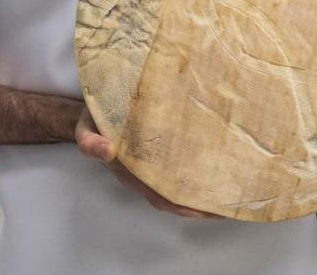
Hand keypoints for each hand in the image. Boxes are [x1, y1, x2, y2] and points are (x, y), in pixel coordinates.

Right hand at [75, 108, 219, 218]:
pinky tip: (220, 164)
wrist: (94, 107)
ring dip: (204, 189)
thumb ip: (90, 141)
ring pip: (181, 183)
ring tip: (231, 190)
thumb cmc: (93, 120)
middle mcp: (145, 172)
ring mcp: (154, 162)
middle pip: (176, 195)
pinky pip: (182, 164)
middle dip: (200, 202)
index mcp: (130, 171)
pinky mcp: (162, 148)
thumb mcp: (85, 128)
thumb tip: (107, 151)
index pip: (159, 195)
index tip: (204, 209)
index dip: (181, 204)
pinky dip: (199, 169)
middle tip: (228, 202)